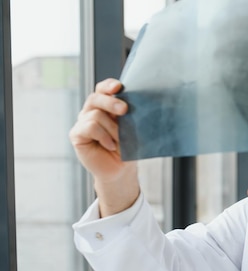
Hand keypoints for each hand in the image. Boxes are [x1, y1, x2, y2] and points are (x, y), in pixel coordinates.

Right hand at [69, 78, 139, 215]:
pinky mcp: (77, 134)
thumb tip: (134, 105)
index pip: (103, 89)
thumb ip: (129, 116)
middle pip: (96, 97)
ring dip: (112, 129)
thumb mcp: (131, 130)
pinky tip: (110, 146)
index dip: (109, 85)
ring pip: (95, 114)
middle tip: (125, 110)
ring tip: (119, 141)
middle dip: (111, 102)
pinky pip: (89, 127)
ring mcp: (82, 122)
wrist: (120, 170)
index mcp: (105, 106)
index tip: (119, 87)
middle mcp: (91, 111)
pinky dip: (103, 136)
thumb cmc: (128, 149)